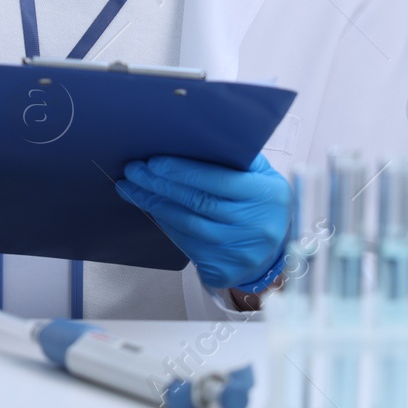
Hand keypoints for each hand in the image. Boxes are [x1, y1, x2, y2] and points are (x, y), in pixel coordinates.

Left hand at [116, 152, 290, 291]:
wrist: (275, 251)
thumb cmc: (261, 203)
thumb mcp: (261, 176)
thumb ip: (235, 158)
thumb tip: (190, 138)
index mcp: (266, 195)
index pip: (218, 180)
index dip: (182, 171)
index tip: (154, 162)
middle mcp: (257, 225)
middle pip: (198, 202)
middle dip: (159, 185)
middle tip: (134, 171)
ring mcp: (240, 251)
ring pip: (188, 225)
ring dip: (154, 204)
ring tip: (132, 188)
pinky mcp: (224, 270)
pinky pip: (187, 244)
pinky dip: (166, 224)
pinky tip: (152, 209)